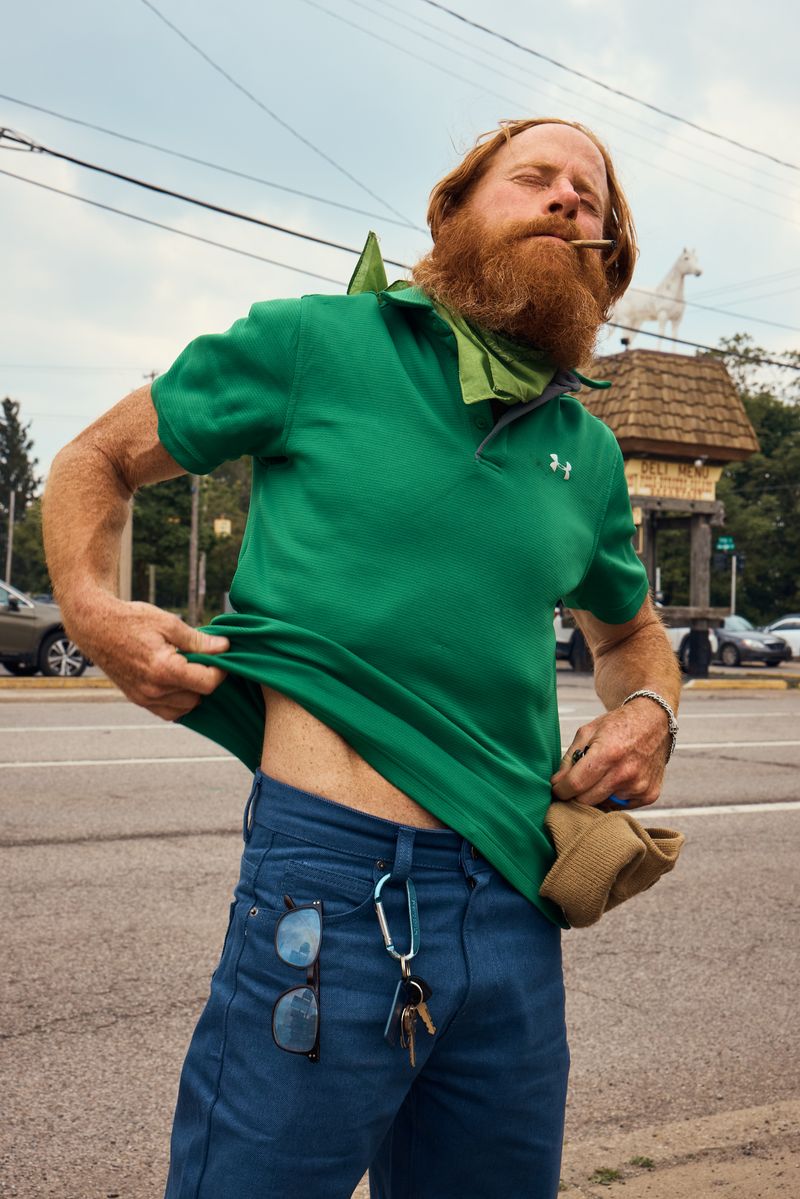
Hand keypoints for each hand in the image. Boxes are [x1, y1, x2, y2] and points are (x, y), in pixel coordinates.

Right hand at [68, 594, 229, 720]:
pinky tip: (177, 681)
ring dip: (192, 692)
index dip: (220, 671)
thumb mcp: (169, 623)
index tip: (220, 657)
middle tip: (201, 659)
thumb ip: (198, 641)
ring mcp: (144, 698)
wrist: (95, 627)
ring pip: (185, 708)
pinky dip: (178, 701)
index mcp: (164, 669)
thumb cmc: (131, 621)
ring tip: (187, 668)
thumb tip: (224, 647)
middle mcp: (153, 690)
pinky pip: (168, 712)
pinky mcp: (137, 700)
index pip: (207, 683)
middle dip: (205, 680)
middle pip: (198, 697)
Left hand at [550, 698, 670, 809]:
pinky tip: (618, 779)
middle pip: (587, 801)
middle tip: (576, 784)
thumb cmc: (618, 725)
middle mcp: (625, 773)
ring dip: (596, 796)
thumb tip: (556, 783)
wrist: (654, 722)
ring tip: (601, 777)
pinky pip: (621, 806)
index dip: (561, 790)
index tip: (557, 788)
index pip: (575, 785)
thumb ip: (569, 759)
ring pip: (603, 805)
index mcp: (608, 754)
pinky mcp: (649, 795)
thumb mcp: (587, 733)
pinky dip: (614, 797)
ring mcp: (639, 787)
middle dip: (576, 795)